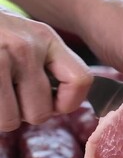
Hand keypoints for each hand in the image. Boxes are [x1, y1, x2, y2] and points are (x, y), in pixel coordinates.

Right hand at [0, 8, 92, 131]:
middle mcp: (24, 47)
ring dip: (2, 114)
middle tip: (12, 96)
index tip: (54, 104)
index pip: (80, 81)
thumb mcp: (28, 37)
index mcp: (46, 39)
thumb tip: (62, 105)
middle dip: (25, 113)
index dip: (69, 103)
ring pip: (9, 120)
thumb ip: (49, 64)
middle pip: (40, 113)